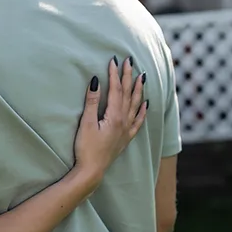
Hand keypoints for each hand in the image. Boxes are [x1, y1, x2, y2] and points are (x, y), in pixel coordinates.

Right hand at [73, 57, 146, 192]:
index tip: (114, 60)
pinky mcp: (125, 138)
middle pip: (127, 94)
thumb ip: (92, 102)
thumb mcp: (86, 123)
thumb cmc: (86, 148)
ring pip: (136, 105)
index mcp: (115, 116)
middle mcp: (124, 121)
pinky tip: (146, 104)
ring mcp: (126, 130)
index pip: (116, 90)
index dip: (114, 74)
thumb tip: (95, 81)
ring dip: (138, 90)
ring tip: (142, 77)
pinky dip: (142, 111)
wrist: (92, 171)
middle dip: (128, 76)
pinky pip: (138, 121)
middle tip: (130, 61)